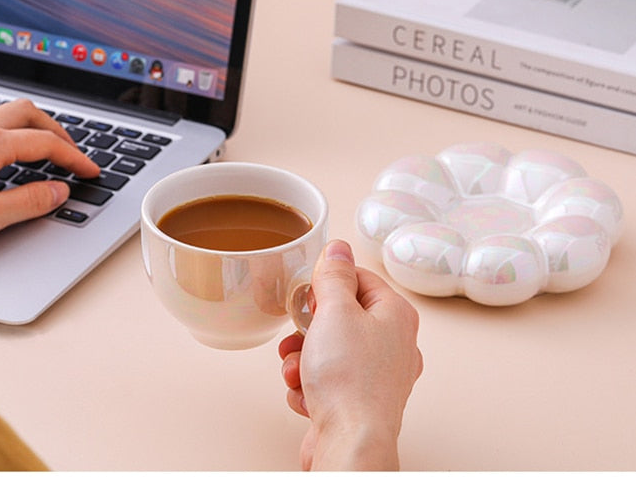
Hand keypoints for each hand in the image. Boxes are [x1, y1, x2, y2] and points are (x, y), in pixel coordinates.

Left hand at [0, 99, 99, 260]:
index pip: (46, 143)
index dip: (75, 158)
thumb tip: (59, 191)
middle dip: (60, 131)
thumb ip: (30, 202)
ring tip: (52, 151)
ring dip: (37, 127)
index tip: (91, 172)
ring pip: (9, 113)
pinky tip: (16, 154)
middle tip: (75, 155)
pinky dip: (16, 132)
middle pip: (30, 113)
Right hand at [278, 240, 422, 469]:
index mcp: (396, 315)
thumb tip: (338, 248)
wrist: (350, 443)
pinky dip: (309, 386)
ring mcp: (378, 377)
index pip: (360, 279)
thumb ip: (334, 276)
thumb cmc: (349, 380)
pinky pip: (327, 381)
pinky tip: (306, 396)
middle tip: (300, 336)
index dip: (328, 285)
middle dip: (308, 330)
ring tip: (296, 372)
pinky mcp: (359, 402)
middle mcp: (393, 345)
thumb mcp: (335, 312)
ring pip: (329, 351)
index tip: (310, 296)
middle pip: (341, 318)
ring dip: (302, 360)